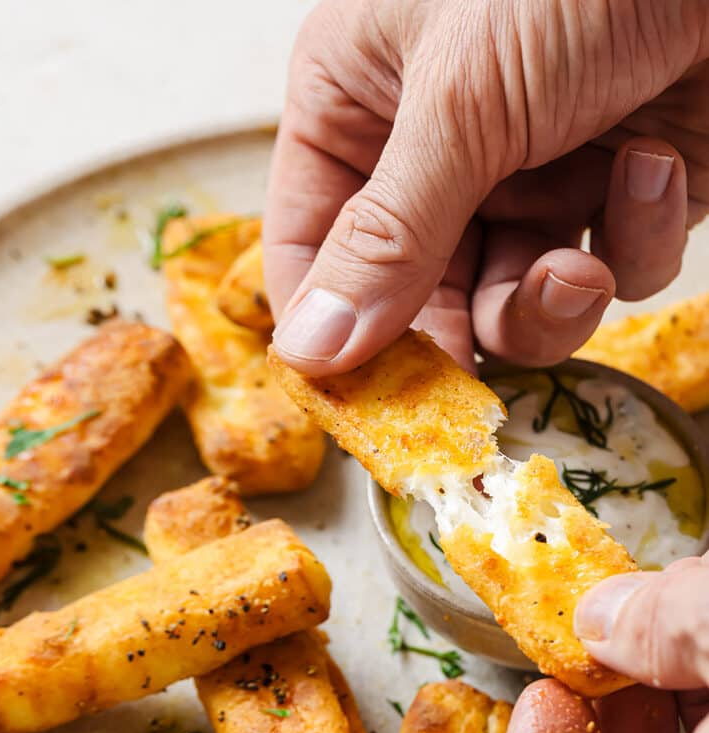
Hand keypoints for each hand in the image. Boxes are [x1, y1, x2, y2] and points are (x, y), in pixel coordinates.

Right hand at [265, 0, 708, 375]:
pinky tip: (653, 164)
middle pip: (412, 296)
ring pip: (509, 304)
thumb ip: (387, 236)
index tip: (349, 400)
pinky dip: (633, 239)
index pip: (309, 243)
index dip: (327, 326)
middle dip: (450, 338)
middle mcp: (436, 149)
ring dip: (545, 305)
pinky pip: (605, 269)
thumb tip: (310, 350)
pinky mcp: (615, 196)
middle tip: (462, 392)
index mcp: (361, 101)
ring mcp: (530, 176)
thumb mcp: (461, 102)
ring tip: (575, 267)